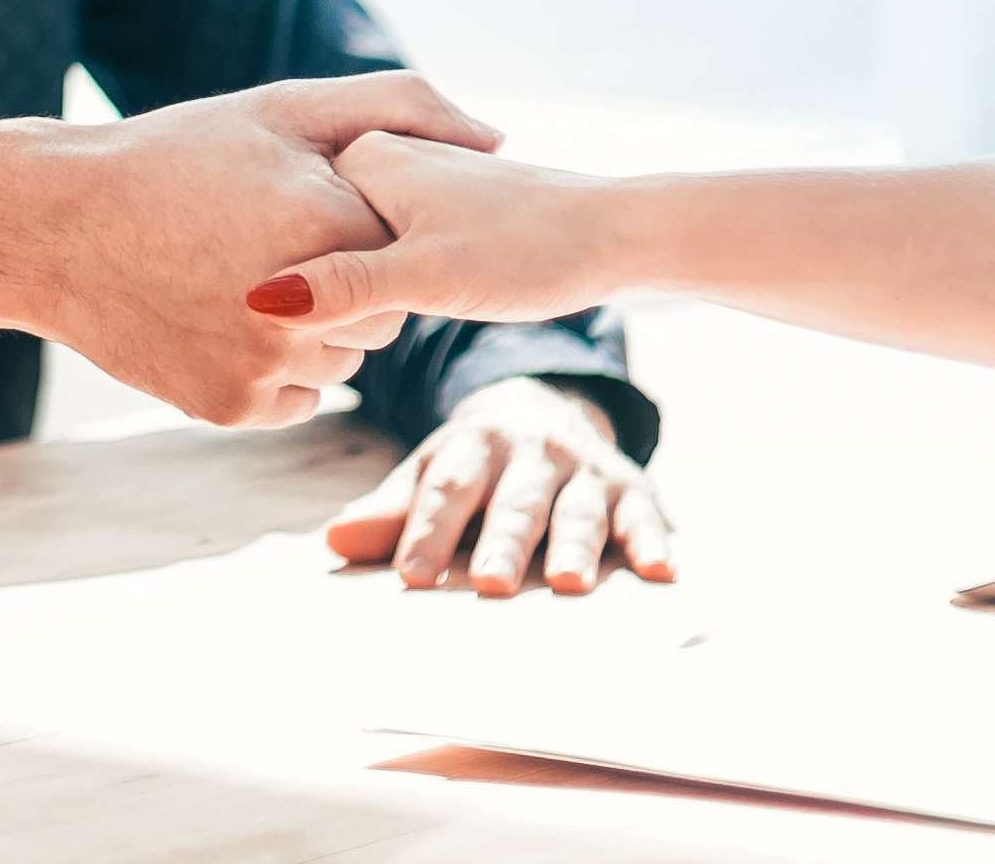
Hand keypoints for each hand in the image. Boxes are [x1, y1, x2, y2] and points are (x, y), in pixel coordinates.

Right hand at [27, 73, 504, 427]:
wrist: (56, 230)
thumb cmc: (175, 155)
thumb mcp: (283, 109)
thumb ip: (401, 109)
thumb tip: (500, 140)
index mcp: (329, 224)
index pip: (403, 247)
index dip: (359, 224)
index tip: (303, 207)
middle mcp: (308, 309)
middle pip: (383, 315)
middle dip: (346, 285)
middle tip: (269, 245)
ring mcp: (268, 367)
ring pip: (343, 362)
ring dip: (315, 332)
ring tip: (239, 280)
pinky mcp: (234, 408)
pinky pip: (296, 398)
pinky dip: (274, 371)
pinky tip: (219, 321)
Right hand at [250, 133, 637, 325]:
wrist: (616, 235)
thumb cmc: (530, 248)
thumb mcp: (428, 276)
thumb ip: (346, 287)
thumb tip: (262, 304)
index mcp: (358, 157)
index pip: (286, 236)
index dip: (298, 290)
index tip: (331, 314)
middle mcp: (371, 161)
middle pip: (310, 251)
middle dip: (326, 298)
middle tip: (391, 311)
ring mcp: (395, 189)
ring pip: (340, 262)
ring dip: (351, 302)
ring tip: (407, 309)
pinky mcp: (423, 217)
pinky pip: (372, 262)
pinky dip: (377, 294)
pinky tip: (404, 314)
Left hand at [320, 377, 672, 595]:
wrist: (542, 411)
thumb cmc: (475, 465)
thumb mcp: (431, 474)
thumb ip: (392, 511)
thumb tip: (335, 542)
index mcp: (473, 446)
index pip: (447, 492)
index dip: (427, 532)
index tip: (410, 578)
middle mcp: (531, 452)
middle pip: (514, 503)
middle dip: (502, 543)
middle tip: (489, 582)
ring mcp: (584, 468)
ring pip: (577, 511)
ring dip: (574, 545)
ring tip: (568, 583)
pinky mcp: (630, 487)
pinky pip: (642, 515)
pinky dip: (651, 540)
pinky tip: (658, 569)